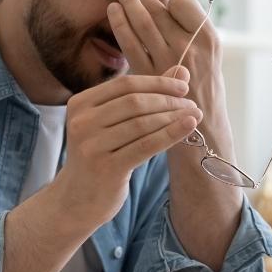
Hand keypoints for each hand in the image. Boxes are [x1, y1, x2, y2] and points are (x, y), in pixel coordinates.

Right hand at [50, 67, 202, 226]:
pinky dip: (171, 134)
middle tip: (191, 103)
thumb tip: (181, 71)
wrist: (78, 199)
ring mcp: (91, 145)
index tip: (183, 86)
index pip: (125, 84)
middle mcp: (81, 122)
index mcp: (80, 103)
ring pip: (142, 123)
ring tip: (194, 116)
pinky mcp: (106, 167)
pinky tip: (189, 127)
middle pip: (134, 102)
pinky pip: (146, 145)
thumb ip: (144, 96)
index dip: (157, 82)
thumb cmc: (101, 155)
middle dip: (168, 100)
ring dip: (173, 117)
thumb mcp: (115, 123)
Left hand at [107, 0, 224, 113]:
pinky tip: (113, 13)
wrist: (202, 128)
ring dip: (128, 3)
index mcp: (208, 39)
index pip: (183, 3)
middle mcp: (189, 47)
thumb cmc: (204, 88)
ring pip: (143, 23)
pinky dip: (120, 25)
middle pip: (160, 11)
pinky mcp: (148, 75)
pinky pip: (130, 43)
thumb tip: (167, 2)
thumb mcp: (210, 56)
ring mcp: (168, 61)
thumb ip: (193, 31)